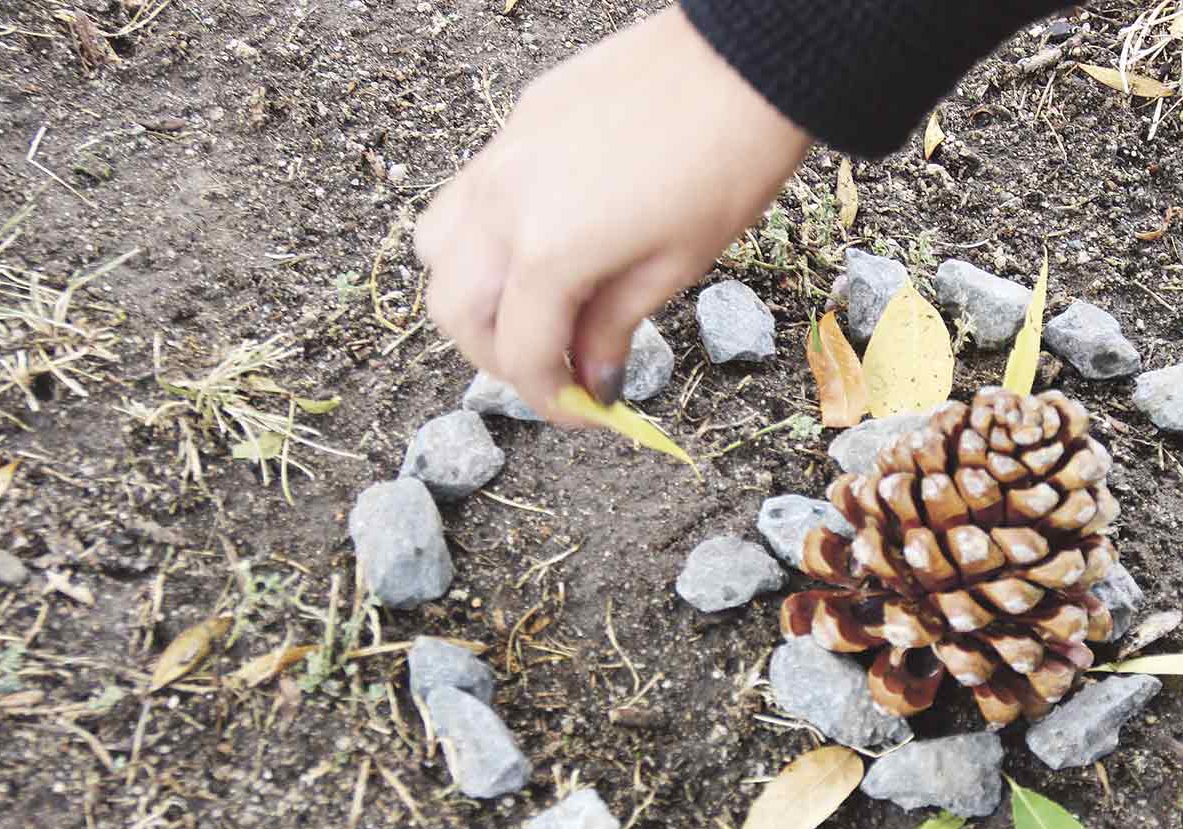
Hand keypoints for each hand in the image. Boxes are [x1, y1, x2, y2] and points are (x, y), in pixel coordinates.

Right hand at [415, 7, 811, 423]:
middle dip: (498, 358)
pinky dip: (484, 241)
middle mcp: (503, 203)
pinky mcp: (516, 122)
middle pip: (456, 311)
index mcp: (548, 250)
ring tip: (536, 314)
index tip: (583, 414)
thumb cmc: (729, 161)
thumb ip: (616, 325)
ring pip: (438, 250)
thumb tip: (593, 378)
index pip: (520, 352)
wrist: (743, 60)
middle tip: (556, 374)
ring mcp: (500, 156)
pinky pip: (467, 195)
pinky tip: (542, 249)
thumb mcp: (677, 265)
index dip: (550, 398)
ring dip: (473, 298)